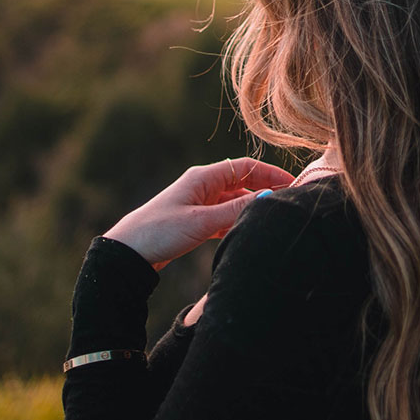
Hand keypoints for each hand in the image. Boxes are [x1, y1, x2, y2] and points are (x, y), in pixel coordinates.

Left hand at [102, 158, 293, 271]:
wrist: (127, 253)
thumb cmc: (159, 231)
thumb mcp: (201, 222)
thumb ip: (235, 211)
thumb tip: (268, 200)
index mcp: (204, 177)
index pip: (246, 167)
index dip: (271, 173)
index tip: (293, 184)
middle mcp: (204, 185)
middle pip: (243, 181)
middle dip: (266, 188)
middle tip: (289, 201)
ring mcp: (200, 202)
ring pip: (235, 200)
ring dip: (252, 206)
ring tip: (273, 217)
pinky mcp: (196, 220)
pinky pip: (225, 215)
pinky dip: (238, 220)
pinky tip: (248, 230)